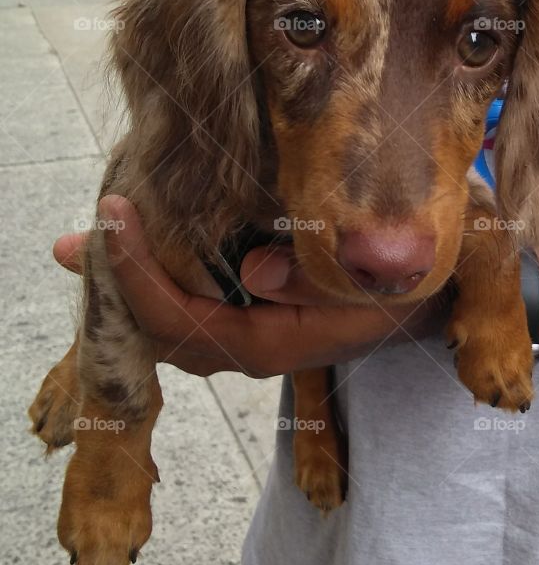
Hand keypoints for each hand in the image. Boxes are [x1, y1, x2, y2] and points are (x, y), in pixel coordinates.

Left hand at [52, 196, 439, 377]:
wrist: (440, 298)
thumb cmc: (410, 280)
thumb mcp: (375, 277)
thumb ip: (314, 282)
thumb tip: (249, 274)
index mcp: (277, 340)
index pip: (185, 318)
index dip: (140, 274)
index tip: (114, 218)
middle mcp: (256, 346)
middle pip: (164, 331)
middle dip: (117, 286)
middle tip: (72, 243)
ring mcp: (255, 336)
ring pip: (173, 324)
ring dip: (130, 286)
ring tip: (85, 247)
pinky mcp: (259, 317)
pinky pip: (191, 310)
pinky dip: (157, 283)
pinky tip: (137, 254)